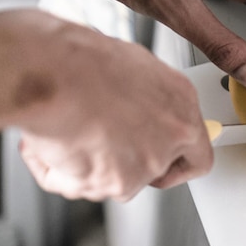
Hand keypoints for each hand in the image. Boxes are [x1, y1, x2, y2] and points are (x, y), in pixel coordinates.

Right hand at [9, 11, 212, 200]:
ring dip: (86, 165)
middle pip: (152, 170)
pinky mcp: (115, 183)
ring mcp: (146, 163)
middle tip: (96, 142)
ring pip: (114, 181)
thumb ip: (143, 98)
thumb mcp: (127, 67)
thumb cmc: (81, 59)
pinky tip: (48, 142)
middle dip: (122, 162)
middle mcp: (171, 136)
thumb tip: (131, 106)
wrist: (53, 74)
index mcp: (181, 103)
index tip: (164, 166)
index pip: (197, 154)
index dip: (176, 164)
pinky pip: (78, 186)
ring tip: (65, 129)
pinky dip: (56, 171)